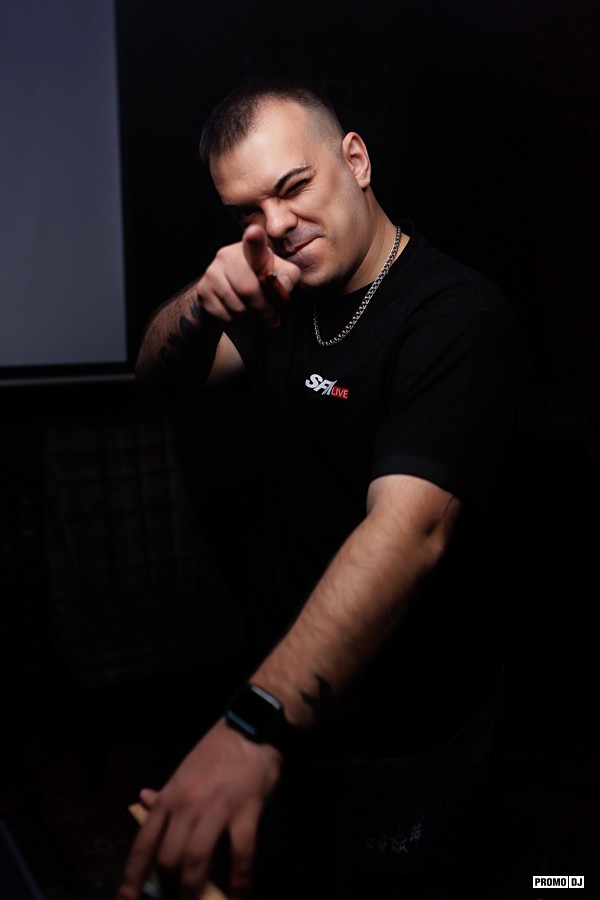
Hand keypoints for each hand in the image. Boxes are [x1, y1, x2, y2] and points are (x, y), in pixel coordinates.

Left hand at [116, 718, 283, 899]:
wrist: (251, 727)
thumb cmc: (216, 751)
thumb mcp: (184, 770)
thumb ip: (166, 792)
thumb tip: (143, 799)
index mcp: (170, 797)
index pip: (144, 843)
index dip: (133, 876)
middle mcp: (187, 805)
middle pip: (169, 857)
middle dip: (170, 888)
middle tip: (177, 899)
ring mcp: (217, 808)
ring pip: (197, 859)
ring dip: (195, 889)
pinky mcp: (246, 811)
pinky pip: (240, 854)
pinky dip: (239, 880)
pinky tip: (237, 894)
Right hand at [195, 225, 300, 328]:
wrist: (226, 289)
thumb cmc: (259, 279)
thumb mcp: (278, 275)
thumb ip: (287, 278)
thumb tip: (281, 286)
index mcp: (252, 248)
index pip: (254, 241)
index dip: (254, 237)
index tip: (254, 232)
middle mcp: (228, 255)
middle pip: (249, 290)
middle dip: (264, 309)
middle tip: (272, 319)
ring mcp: (213, 272)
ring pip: (237, 306)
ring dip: (249, 315)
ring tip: (250, 308)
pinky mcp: (203, 290)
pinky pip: (225, 315)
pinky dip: (235, 320)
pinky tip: (236, 310)